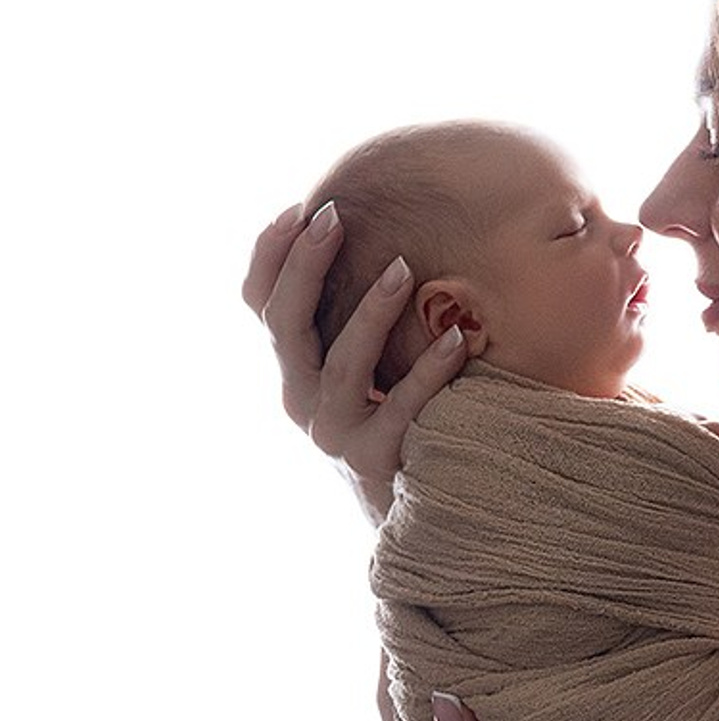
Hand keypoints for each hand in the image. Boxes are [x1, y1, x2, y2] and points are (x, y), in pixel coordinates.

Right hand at [242, 202, 466, 520]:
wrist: (409, 512)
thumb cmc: (393, 419)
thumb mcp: (365, 367)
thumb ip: (358, 318)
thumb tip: (382, 240)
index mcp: (292, 368)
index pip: (260, 304)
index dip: (270, 255)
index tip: (299, 208)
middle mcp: (301, 399)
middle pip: (286, 324)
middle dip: (306, 266)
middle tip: (333, 217)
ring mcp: (334, 432)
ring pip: (342, 365)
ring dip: (370, 312)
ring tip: (402, 268)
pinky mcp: (377, 460)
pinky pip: (403, 409)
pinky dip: (430, 372)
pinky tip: (457, 339)